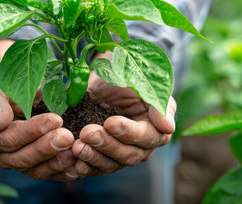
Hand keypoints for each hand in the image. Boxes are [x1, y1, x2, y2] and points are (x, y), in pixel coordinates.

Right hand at [0, 40, 77, 180]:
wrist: (18, 94)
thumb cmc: (8, 89)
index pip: (7, 138)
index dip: (31, 131)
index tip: (55, 119)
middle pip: (21, 157)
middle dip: (46, 147)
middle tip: (67, 136)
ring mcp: (16, 164)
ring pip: (35, 170)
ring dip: (56, 161)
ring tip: (74, 149)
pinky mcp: (33, 169)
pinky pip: (48, 174)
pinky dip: (63, 171)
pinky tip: (77, 164)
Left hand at [72, 55, 175, 176]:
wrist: (105, 76)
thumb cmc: (128, 74)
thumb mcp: (144, 82)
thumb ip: (157, 103)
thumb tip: (167, 127)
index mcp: (157, 128)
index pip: (146, 136)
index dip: (128, 132)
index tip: (110, 122)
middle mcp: (142, 146)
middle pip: (128, 154)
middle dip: (106, 144)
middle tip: (88, 132)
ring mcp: (122, 154)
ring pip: (111, 164)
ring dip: (93, 157)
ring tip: (77, 146)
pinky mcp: (103, 158)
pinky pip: (95, 168)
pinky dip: (84, 166)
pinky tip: (73, 162)